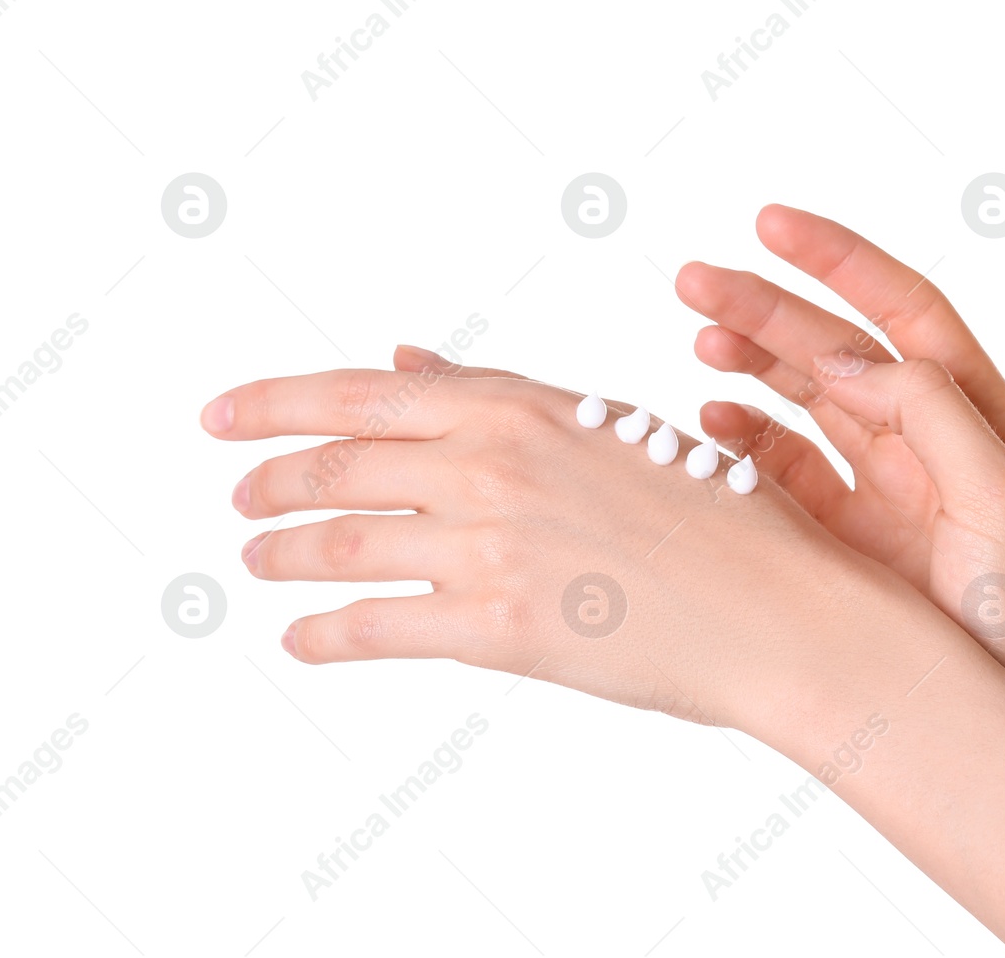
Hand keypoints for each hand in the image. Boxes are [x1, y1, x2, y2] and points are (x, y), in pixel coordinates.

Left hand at [201, 365, 928, 736]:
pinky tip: (302, 640)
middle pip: (334, 465)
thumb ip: (495, 397)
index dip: (274, 403)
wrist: (782, 609)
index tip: (222, 416)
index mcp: (522, 404)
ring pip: (340, 544)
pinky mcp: (498, 628)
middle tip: (238, 498)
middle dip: (267, 483)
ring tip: (257, 563)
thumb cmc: (718, 517)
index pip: (362, 395)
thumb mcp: (609, 430)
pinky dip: (323, 635)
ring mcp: (491, 545)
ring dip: (281, 555)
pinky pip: (374, 629)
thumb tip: (403, 364)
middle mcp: (493, 462)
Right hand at [672, 205, 1004, 753]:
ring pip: (804, 399)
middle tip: (693, 279)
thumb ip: (935, 413)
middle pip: (840, 348)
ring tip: (696, 332)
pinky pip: (783, 469)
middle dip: (769, 306)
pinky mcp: (841, 539)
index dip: (841, 260)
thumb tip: (849, 354)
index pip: (907, 314)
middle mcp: (930, 445)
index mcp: (981, 423)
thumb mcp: (1003, 502)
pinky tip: (709, 420)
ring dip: (751, 359)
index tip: (770, 222)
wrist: (994, 736)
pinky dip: (743, 438)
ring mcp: (882, 492)